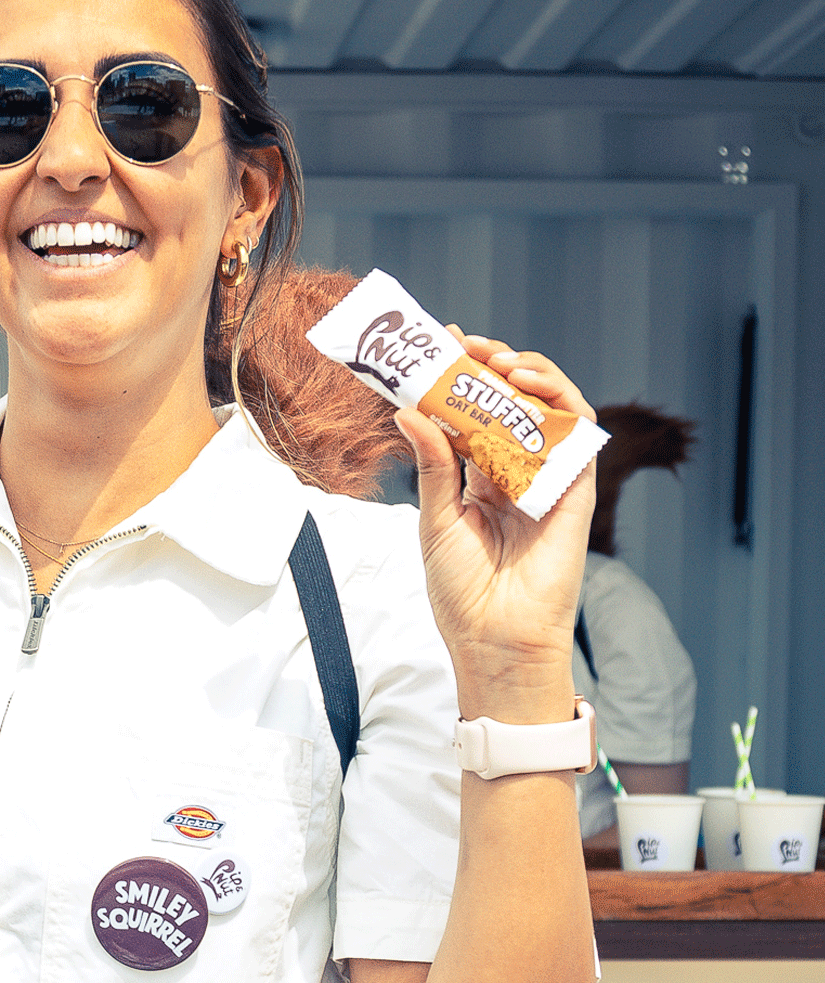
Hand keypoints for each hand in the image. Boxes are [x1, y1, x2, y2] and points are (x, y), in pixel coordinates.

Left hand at [394, 331, 596, 722]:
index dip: (458, 380)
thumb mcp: (435, 519)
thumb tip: (407, 411)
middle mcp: (514, 473)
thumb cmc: (462, 590)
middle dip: (490, 367)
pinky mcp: (576, 489)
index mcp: (478, 480)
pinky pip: (575, 433)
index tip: (438, 347)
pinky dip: (558, 400)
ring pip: (547, 409)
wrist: (496, 637)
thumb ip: (432, 464)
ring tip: (497, 360)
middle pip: (509, 404)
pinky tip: (527, 386)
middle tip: (464, 344)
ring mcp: (547, 479)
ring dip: (527, 374)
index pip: (471, 415)